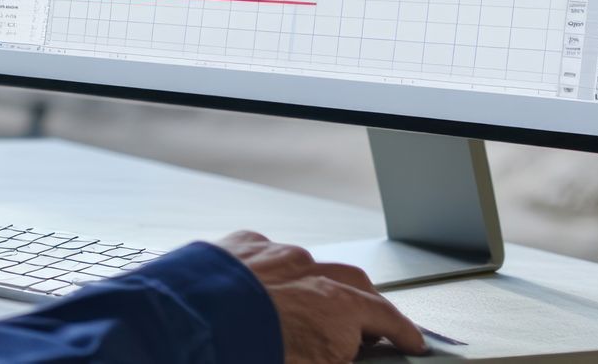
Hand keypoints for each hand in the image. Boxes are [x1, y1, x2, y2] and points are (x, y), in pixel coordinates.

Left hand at [214, 231, 426, 362]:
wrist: (186, 326)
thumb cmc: (246, 353)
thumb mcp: (315, 361)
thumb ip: (336, 353)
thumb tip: (347, 348)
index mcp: (336, 308)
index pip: (386, 319)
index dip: (403, 333)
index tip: (412, 342)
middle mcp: (310, 273)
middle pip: (354, 284)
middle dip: (365, 304)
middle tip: (366, 326)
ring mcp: (274, 254)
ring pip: (309, 265)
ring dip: (314, 286)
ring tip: (306, 310)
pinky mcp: (240, 245)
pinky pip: (266, 254)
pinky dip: (271, 271)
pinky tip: (261, 291)